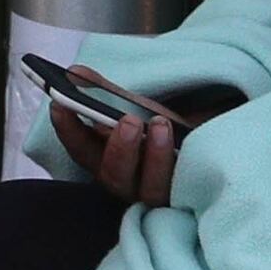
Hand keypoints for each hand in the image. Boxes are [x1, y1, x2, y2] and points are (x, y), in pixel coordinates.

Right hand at [44, 69, 184, 206]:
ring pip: (150, 189)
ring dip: (154, 157)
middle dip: (119, 150)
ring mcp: (158, 192)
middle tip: (128, 121)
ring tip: (161, 125)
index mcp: (109, 158)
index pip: (81, 150)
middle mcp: (129, 181)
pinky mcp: (188, 196)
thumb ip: (107, 92)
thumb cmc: (169, 122)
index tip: (59, 104)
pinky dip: (183, 166)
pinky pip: (184, 190)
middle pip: (113, 176)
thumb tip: (74, 72)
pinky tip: (189, 143)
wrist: (210, 135)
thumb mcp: (139, 104)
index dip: (68, 130)